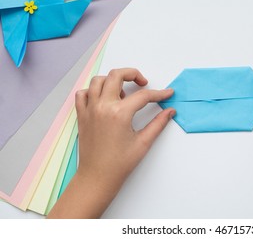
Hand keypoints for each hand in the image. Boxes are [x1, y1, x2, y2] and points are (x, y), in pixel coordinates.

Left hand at [48, 68, 174, 217]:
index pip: (143, 96)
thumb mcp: (143, 142)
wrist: (97, 177)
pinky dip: (93, 91)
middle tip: (142, 83)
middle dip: (133, 74)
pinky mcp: (82, 115)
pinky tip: (103, 99)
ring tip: (122, 93)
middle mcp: (102, 106)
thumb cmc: (120, 163)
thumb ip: (158, 123)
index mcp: (119, 113)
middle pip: (117, 75)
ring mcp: (90, 109)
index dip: (159, 93)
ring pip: (98, 80)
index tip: (167, 93)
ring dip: (112, 80)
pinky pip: (83, 93)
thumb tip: (170, 111)